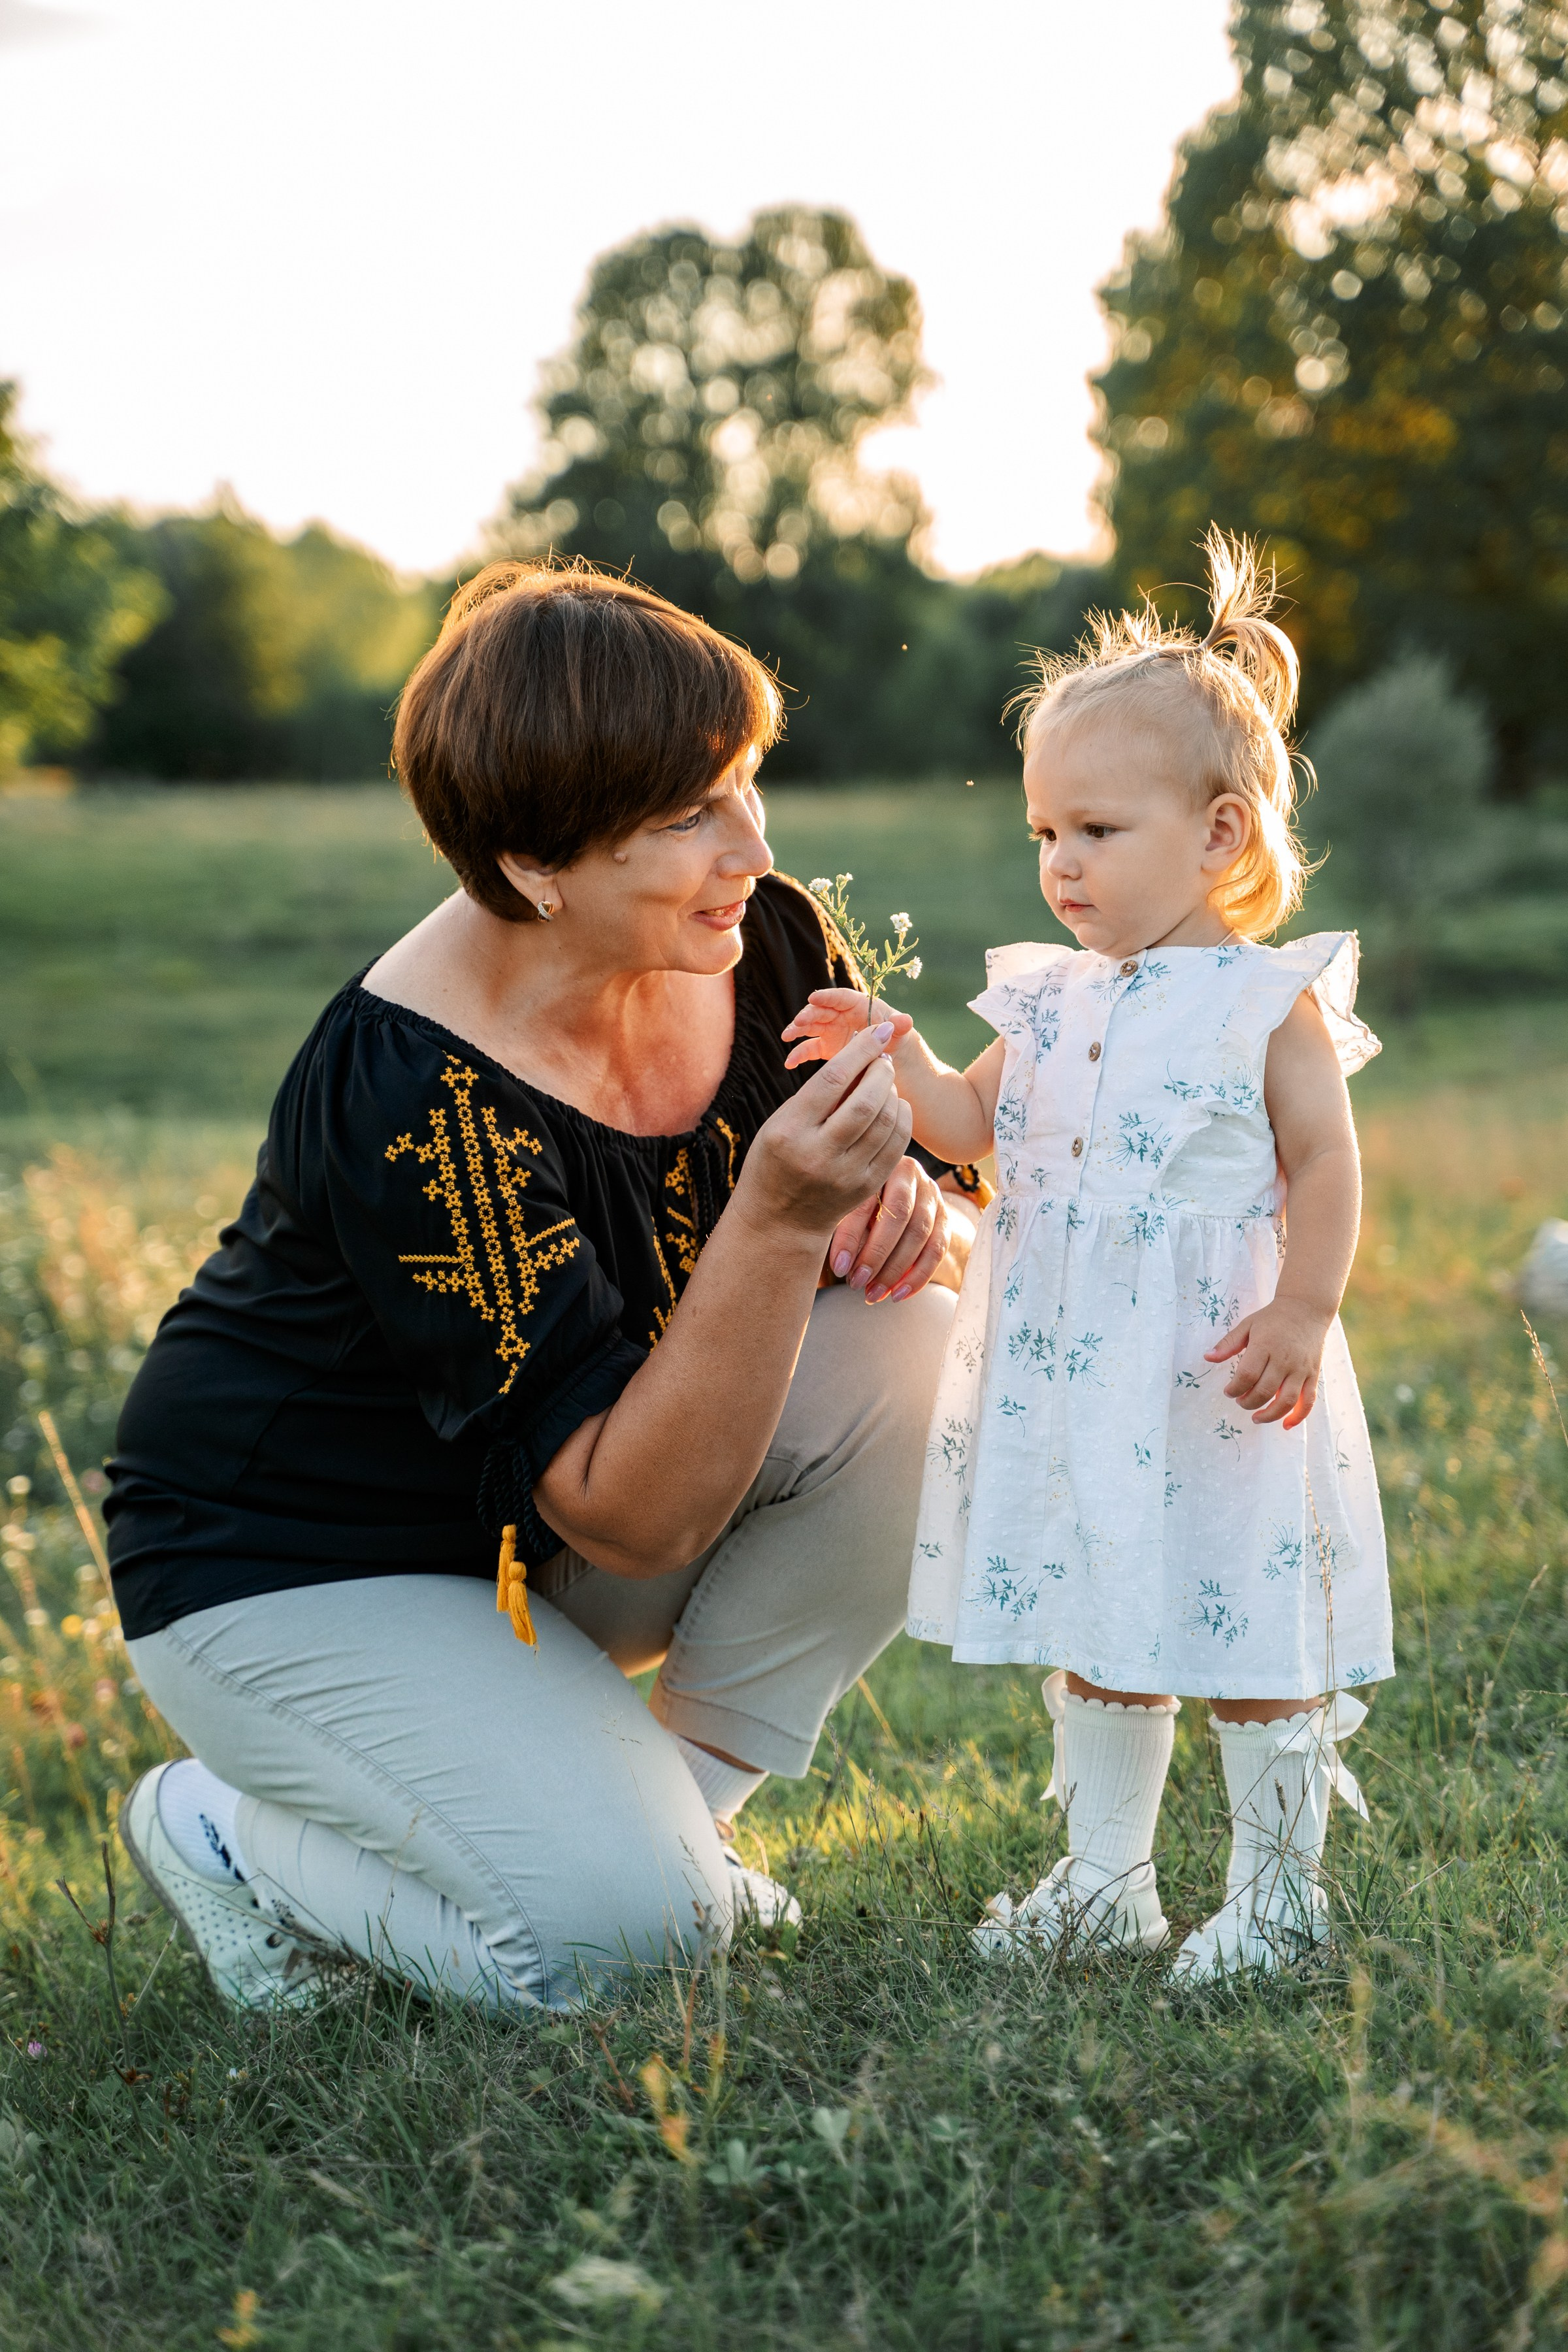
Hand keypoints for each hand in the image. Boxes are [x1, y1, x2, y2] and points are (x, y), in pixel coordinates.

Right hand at [737, 1023, 912, 1239]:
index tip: (877, 1031)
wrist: (779, 1221)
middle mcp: (817, 1154)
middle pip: (867, 1101)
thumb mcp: (781, 1123)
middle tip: (883, 1059)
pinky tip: (895, 1107)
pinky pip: (896, 1145)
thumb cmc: (776, 1160)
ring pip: (886, 1122)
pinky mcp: (866, 1187)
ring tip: (886, 1082)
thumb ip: (816, 1094)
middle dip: (882, 1071)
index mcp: (789, 1130)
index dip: (861, 1050)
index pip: (833, 1080)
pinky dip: (901, 1119)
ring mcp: (845, 1175)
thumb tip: (861, 1055)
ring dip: (893, 1093)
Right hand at [782, 988, 914, 1070]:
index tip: (813, 997)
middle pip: (821, 1011)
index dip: (827, 997)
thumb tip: (906, 1020)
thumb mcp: (899, 1033)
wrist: (889, 1054)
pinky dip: (798, 1055)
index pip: (840, 997)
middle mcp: (840, 1015)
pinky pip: (809, 1049)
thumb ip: (899, 1026)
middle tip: (798, 1022)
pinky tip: (789, 1063)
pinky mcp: (826, 1048)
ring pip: (811, 1027)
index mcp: (857, 1005)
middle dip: (808, 1014)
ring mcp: (831, 1032)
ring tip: (786, 1037)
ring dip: (797, 1030)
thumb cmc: (894, 1037)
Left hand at [827, 1156, 950, 1302]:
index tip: (839, 1269)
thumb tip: (843, 1266)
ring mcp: (932, 1194)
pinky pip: (937, 1249)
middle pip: (899, 1215)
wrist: (889, 1193)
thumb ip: (843, 1229)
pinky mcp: (944, 1216)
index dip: (851, 1238)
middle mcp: (910, 1173)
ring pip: (920, 1234)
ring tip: (874, 1294)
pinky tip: (899, 1294)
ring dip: (896, 1270)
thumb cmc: (855, 1203)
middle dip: (877, 1255)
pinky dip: (919, 1276)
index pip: (866, 1202)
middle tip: (857, 1283)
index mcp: (878, 1165)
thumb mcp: (844, 1208)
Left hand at [1206, 1299, 1330, 1427]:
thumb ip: (1228, 1343)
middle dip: (1248, 1402)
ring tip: (1256, 1417)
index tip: (1228, 1391)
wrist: (1306, 1308)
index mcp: (1265, 1346)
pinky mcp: (1313, 1375)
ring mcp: (1301, 1369)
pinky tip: (1285, 1425)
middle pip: (1264, 1391)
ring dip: (1269, 1415)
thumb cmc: (1273, 1318)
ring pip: (1286, 1401)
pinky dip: (1298, 1416)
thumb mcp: (1247, 1325)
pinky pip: (1308, 1401)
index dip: (1234, 1389)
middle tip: (1240, 1401)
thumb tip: (1207, 1358)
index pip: (1247, 1375)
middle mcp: (1284, 1360)